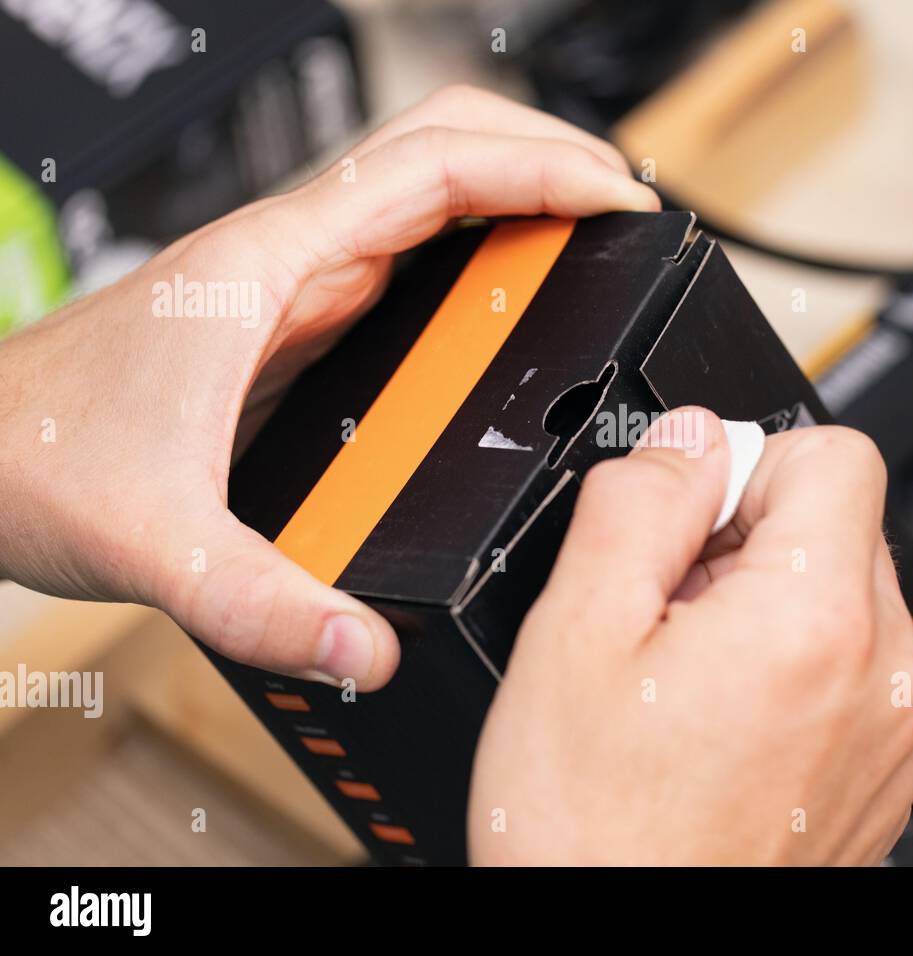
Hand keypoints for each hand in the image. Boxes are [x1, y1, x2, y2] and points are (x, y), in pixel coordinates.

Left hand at [0, 85, 657, 689]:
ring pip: (430, 201)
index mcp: (271, 265)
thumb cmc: (29, 452)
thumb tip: (371, 646)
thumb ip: (265, 604)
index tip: (619, 203)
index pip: (435, 167)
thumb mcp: (154, 538)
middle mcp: (290, 259)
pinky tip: (509, 311)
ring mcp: (296, 287)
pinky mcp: (296, 325)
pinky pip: (410, 265)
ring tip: (595, 246)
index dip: (542, 170)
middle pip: (446, 151)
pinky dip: (480, 262)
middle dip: (547, 161)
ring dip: (519, 204)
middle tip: (624, 213)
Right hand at [468, 408, 912, 864]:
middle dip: (751, 541)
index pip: (836, 453)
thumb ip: (638, 501)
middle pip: (841, 525)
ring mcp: (894, 733)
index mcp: (816, 620)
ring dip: (770, 607)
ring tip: (688, 678)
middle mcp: (885, 675)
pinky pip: (855, 673)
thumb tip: (686, 438)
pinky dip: (796, 671)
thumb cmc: (596, 832)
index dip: (747, 466)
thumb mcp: (574, 630)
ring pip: (846, 598)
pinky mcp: (884, 775)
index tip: (691, 520)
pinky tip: (720, 724)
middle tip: (668, 613)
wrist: (627, 948)